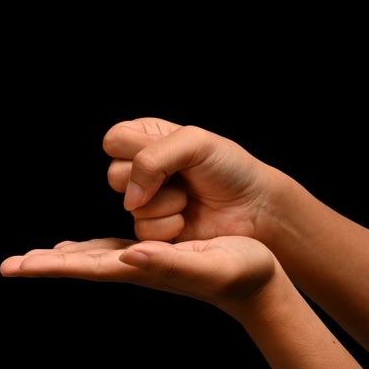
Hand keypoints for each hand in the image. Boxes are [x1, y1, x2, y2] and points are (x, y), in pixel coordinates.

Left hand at [0, 236, 275, 311]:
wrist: (257, 282)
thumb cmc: (239, 271)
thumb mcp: (204, 264)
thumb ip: (166, 263)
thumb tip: (128, 256)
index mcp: (141, 269)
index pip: (85, 268)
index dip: (50, 266)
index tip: (18, 267)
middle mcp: (135, 268)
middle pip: (79, 266)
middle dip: (44, 265)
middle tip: (8, 265)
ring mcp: (142, 264)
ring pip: (90, 259)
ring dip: (60, 259)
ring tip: (33, 259)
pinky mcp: (153, 256)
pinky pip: (109, 251)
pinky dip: (87, 250)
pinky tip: (79, 249)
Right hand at [103, 118, 272, 241]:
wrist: (254, 208)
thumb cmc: (230, 168)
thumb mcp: (193, 143)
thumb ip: (150, 159)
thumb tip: (130, 198)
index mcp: (147, 137)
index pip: (113, 140)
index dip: (135, 150)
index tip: (166, 153)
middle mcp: (142, 168)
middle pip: (114, 175)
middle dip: (152, 179)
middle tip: (181, 178)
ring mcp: (146, 200)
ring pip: (129, 206)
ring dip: (164, 204)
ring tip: (188, 199)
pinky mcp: (153, 229)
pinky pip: (141, 230)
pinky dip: (168, 226)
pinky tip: (187, 219)